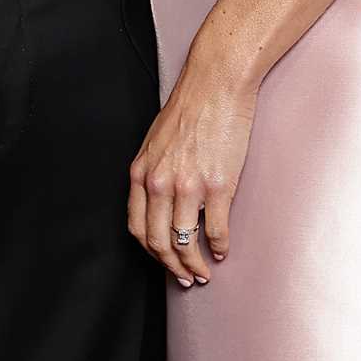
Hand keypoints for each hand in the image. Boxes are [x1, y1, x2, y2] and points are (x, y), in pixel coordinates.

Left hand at [128, 50, 256, 286]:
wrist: (216, 82)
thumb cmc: (189, 107)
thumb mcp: (156, 141)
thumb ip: (153, 172)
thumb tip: (159, 202)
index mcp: (142, 172)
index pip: (137, 228)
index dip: (150, 252)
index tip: (164, 262)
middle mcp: (160, 182)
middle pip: (158, 243)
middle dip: (172, 267)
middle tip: (186, 278)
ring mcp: (189, 186)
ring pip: (184, 243)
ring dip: (194, 265)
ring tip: (204, 272)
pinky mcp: (218, 186)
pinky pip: (215, 230)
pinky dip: (219, 247)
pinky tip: (223, 250)